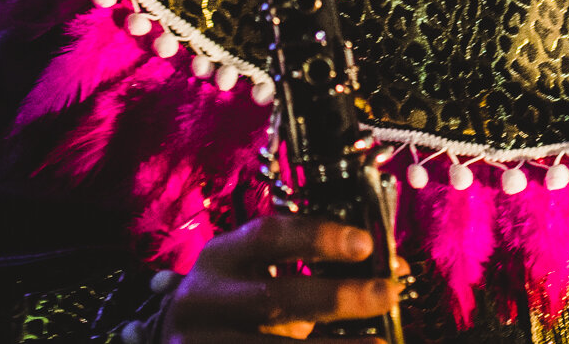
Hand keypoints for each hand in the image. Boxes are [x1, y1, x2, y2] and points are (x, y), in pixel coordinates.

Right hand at [165, 215, 404, 342]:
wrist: (175, 338)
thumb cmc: (234, 300)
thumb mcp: (256, 271)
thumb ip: (313, 264)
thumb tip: (393, 268)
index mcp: (219, 257)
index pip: (268, 235)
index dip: (317, 237)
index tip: (365, 243)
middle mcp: (203, 299)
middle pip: (274, 297)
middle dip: (337, 297)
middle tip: (386, 294)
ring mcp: (200, 342)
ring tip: (379, 343)